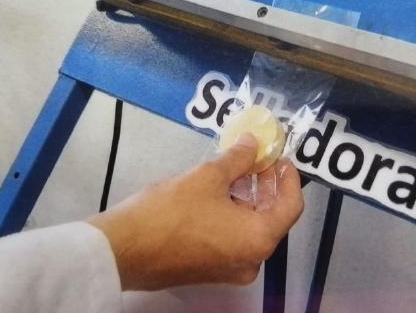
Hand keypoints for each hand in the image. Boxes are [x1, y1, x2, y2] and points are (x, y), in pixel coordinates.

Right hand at [88, 133, 303, 290]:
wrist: (123, 250)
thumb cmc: (171, 211)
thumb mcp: (208, 176)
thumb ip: (238, 158)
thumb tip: (253, 143)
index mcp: (259, 239)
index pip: (292, 206)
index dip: (289, 178)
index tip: (279, 157)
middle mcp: (252, 261)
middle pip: (273, 219)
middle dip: (267, 186)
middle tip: (257, 159)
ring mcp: (231, 270)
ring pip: (252, 229)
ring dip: (249, 199)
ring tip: (237, 171)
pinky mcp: (212, 271)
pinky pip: (235, 240)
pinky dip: (234, 217)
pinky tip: (220, 195)